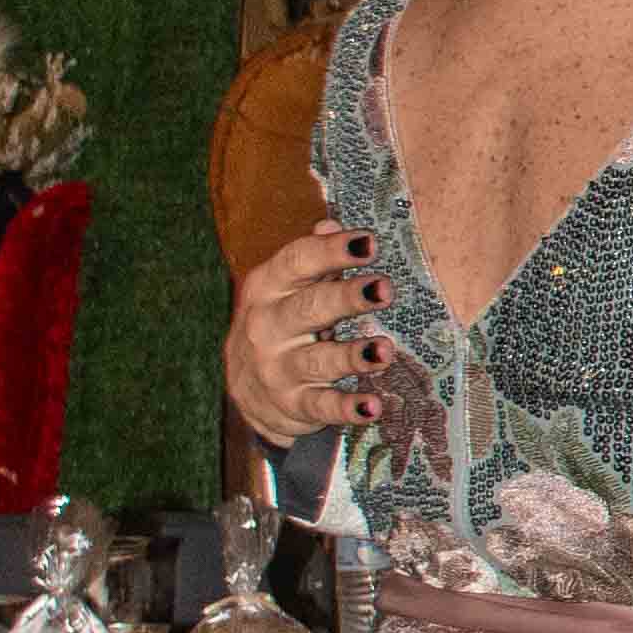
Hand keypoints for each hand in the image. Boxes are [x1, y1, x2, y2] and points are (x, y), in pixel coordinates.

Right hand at [224, 213, 385, 443]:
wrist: (247, 390)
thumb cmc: (280, 325)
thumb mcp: (284, 288)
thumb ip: (312, 260)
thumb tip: (331, 223)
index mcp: (267, 288)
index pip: (298, 262)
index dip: (332, 251)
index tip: (370, 242)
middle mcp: (267, 327)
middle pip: (309, 308)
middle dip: (347, 298)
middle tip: (384, 288)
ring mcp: (277, 369)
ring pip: (317, 360)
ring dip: (352, 356)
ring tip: (385, 351)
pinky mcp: (292, 406)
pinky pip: (321, 407)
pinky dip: (347, 409)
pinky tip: (373, 407)